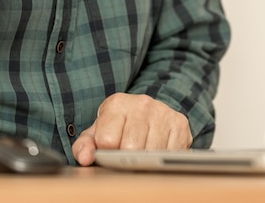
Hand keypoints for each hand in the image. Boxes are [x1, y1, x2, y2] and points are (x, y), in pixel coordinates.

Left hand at [72, 93, 192, 166]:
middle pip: (131, 149)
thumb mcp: (98, 131)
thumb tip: (85, 158)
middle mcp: (141, 104)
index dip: (106, 153)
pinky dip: (163, 159)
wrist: (148, 111)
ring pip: (152, 153)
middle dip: (127, 158)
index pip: (107, 140)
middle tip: (127, 155)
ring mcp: (162, 112)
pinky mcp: (180, 123)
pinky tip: (157, 152)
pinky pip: (171, 154)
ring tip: (142, 154)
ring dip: (146, 160)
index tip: (109, 150)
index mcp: (117, 103)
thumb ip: (84, 145)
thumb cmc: (120, 126)